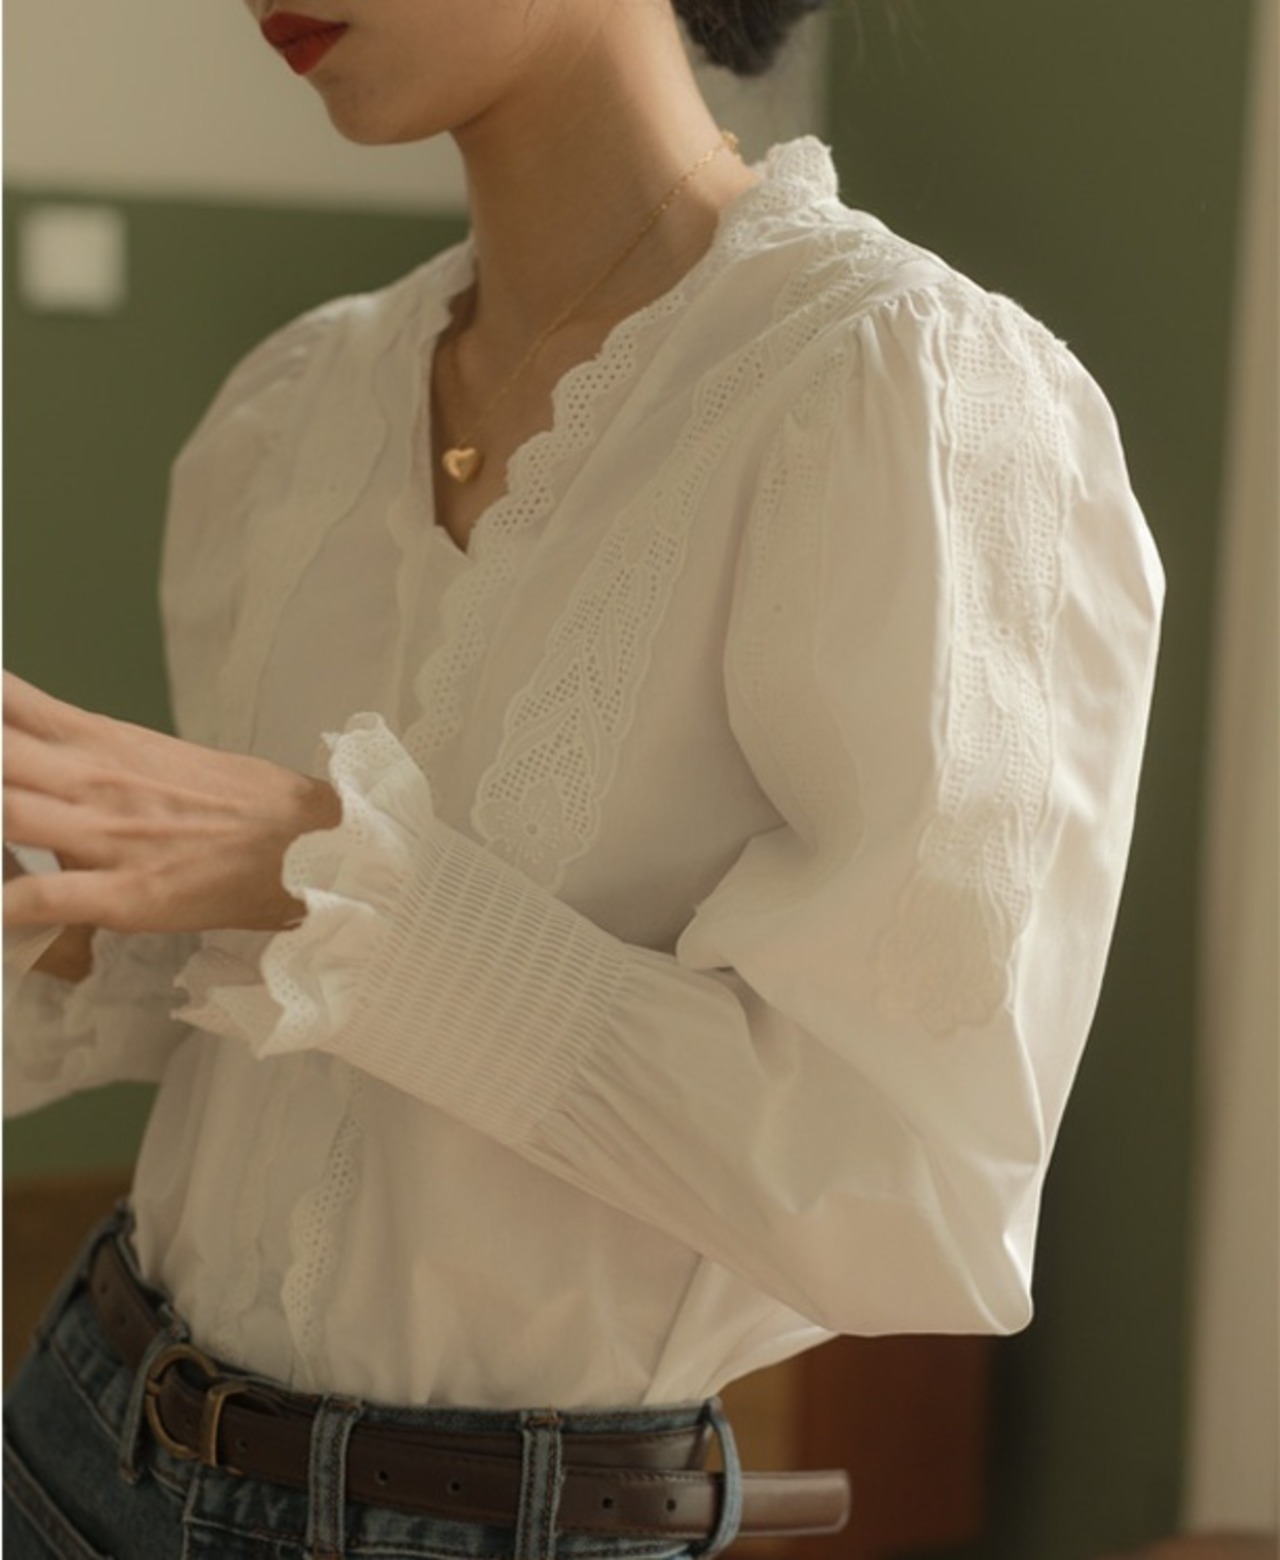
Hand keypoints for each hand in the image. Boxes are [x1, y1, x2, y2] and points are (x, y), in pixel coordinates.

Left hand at [3, 672, 339, 934]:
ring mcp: (107, 837)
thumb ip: (93, 753)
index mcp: (103, 742)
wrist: (311, 844)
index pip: (10, 706)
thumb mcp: (160, 756)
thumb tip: (41, 748)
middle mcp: (94, 780)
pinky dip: (1, 905)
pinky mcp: (127, 896)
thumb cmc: (242, 803)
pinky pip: (41, 899)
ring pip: (3, 818)